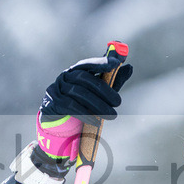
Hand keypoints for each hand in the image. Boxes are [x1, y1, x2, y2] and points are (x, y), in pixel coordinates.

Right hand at [35, 52, 132, 166]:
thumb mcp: (99, 90)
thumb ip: (112, 79)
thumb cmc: (83, 101)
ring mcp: (57, 88)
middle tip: (118, 102)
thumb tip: (130, 67)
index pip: (89, 63)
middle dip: (104, 90)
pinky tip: (96, 122)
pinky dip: (85, 114)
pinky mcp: (53, 102)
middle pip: (84, 79)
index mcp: (77, 70)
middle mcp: (65, 76)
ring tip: (112, 115)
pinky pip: (70, 106)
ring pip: (79, 93)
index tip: (116, 63)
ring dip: (98, 105)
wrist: (60, 121)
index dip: (102, 62)